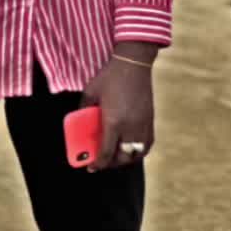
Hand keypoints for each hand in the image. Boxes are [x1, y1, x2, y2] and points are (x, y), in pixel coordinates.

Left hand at [80, 56, 154, 171]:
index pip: (106, 153)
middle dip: (111, 164)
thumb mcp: (90, 92)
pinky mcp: (150, 120)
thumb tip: (80, 123)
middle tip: (103, 161)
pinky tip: (131, 146)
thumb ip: (83, 110)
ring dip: (126, 159)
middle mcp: (130, 127)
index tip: (92, 167)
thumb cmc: (109, 76)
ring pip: (138, 153)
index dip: (98, 164)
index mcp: (113, 122)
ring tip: (117, 156)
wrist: (133, 62)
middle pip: (123, 158)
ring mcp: (143, 124)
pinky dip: (139, 150)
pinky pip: (147, 144)